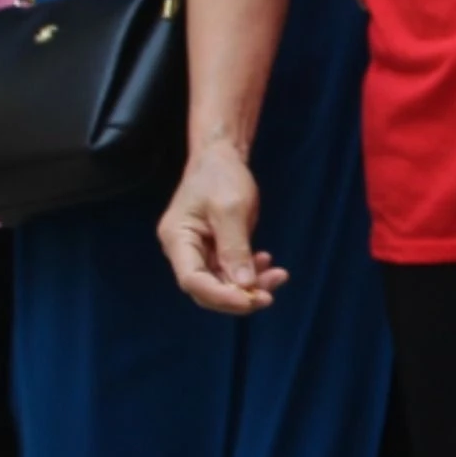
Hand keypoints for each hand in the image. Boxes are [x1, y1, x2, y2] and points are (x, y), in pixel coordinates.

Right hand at [159, 139, 285, 314]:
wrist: (222, 157)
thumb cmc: (220, 176)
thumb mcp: (230, 209)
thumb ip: (235, 248)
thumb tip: (244, 286)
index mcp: (177, 239)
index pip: (192, 280)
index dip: (220, 295)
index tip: (250, 299)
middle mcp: (184, 250)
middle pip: (206, 289)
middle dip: (238, 297)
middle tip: (269, 297)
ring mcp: (200, 252)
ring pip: (222, 284)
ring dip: (250, 286)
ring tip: (278, 276)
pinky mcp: (216, 250)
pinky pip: (232, 272)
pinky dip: (251, 274)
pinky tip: (268, 263)